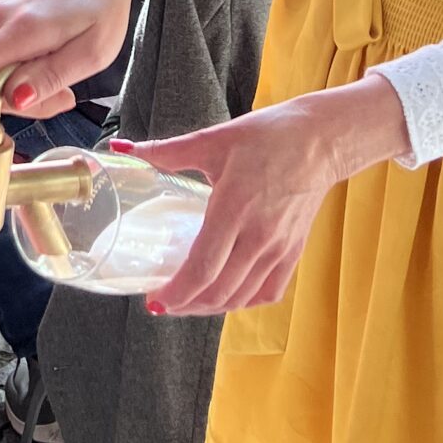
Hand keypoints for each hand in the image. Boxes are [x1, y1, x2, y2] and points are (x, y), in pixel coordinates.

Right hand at [0, 0, 137, 143]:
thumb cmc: (99, 7)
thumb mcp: (92, 52)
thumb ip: (50, 76)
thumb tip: (15, 98)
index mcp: (22, 28)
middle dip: (19, 105)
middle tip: (65, 99)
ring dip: (23, 90)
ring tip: (64, 78)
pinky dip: (20, 74)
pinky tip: (49, 62)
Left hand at [130, 73, 411, 315]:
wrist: (320, 140)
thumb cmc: (266, 135)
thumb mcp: (213, 140)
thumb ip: (167, 151)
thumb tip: (122, 149)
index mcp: (234, 207)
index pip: (203, 268)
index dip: (177, 292)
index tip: (154, 301)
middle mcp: (258, 235)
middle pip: (218, 290)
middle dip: (186, 304)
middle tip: (162, 303)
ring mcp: (279, 247)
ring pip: (241, 296)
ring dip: (210, 307)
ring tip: (187, 303)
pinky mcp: (294, 251)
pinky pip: (267, 292)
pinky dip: (243, 302)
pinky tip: (225, 298)